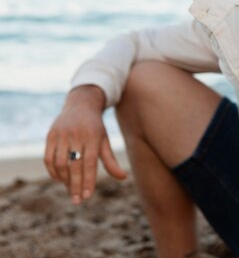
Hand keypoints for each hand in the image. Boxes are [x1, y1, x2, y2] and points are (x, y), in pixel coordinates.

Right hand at [44, 85, 126, 204]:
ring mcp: (61, 134)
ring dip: (64, 179)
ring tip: (71, 189)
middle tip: (77, 201)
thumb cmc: (95, 128)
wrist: (81, 105)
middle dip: (75, 185)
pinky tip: (60, 179)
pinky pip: (48, 158)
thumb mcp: (105, 141)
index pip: (89, 163)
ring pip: (60, 163)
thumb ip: (111, 161)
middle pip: (74, 166)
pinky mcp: (50, 135)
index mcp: (92, 137)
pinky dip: (53, 171)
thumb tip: (123, 177)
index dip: (88, 180)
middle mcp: (76, 135)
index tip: (88, 196)